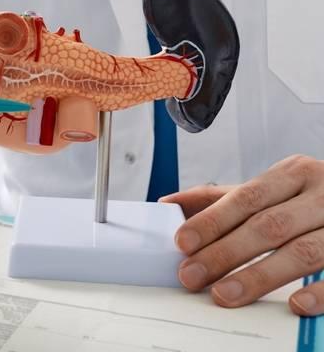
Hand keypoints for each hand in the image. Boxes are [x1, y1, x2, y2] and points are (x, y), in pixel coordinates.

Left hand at [161, 155, 323, 314]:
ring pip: (303, 251)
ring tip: (225, 294)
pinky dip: (319, 290)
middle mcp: (323, 195)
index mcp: (295, 174)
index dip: (213, 221)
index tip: (183, 242)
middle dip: (225, 253)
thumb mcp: (274, 188)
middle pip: (269, 226)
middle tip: (192, 276)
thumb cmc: (312, 198)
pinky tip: (295, 304)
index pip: (247, 198)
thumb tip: (169, 204)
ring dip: (260, 275)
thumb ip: (224, 198)